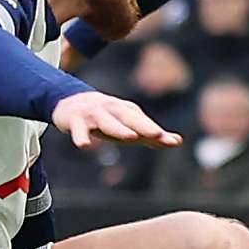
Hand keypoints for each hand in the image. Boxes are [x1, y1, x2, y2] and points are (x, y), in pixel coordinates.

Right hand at [53, 90, 174, 148]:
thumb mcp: (128, 125)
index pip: (144, 122)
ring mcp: (93, 115)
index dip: (158, 131)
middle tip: (158, 134)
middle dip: (144, 126)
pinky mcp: (75, 121)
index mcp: (126, 111)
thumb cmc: (106, 118)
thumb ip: (151, 135)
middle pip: (129, 118)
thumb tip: (178, 142)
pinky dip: (81, 137)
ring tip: (131, 137)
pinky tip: (85, 146)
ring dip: (119, 129)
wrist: (70, 102)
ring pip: (107, 122)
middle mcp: (112, 110)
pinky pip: (78, 130)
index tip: (173, 141)